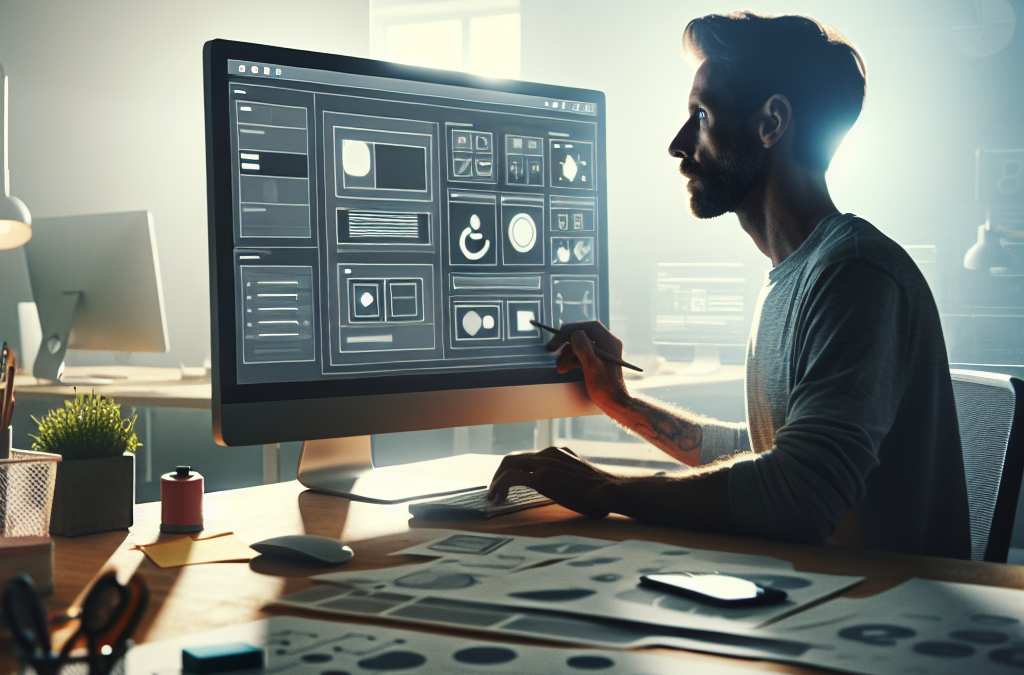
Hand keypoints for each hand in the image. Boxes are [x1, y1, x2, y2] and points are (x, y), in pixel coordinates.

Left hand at [487, 446, 618, 518]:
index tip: (508, 484)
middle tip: (495, 491)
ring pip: (508, 464)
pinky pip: (511, 478)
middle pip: (513, 458)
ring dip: (497, 480)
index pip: (527, 458)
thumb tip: (569, 491)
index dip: (514, 470)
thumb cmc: (600, 491)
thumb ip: (568, 478)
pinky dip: (499, 486)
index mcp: (556, 453)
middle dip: (500, 474)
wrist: (608, 491)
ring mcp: (543, 464)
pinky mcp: (541, 478)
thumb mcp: (579, 478)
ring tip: (493, 497)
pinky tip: (497, 499)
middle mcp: (548, 454)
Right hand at [546, 321, 627, 409]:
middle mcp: (608, 343)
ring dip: (566, 354)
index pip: (589, 326)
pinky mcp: (598, 359)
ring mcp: (603, 350)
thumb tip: (574, 334)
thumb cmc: (605, 388)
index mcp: (610, 342)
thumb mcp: (593, 369)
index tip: (557, 340)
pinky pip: (582, 353)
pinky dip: (571, 359)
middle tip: (551, 349)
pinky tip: (564, 368)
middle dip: (566, 344)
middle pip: (583, 334)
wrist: (614, 403)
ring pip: (580, 344)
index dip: (570, 329)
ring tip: (559, 367)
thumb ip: (584, 350)